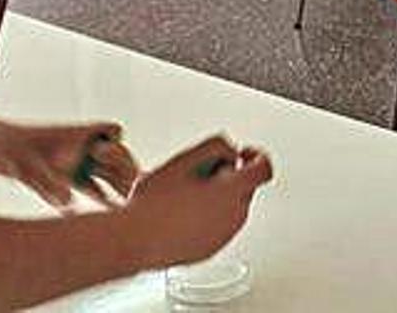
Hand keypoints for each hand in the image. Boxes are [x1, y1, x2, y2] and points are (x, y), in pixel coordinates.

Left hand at [0, 111, 138, 210]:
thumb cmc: (7, 148)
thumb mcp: (27, 167)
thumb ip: (49, 185)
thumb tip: (68, 203)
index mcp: (76, 135)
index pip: (113, 133)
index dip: (121, 148)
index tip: (120, 165)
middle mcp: (75, 145)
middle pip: (110, 157)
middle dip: (123, 172)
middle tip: (132, 193)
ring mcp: (66, 158)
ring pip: (98, 172)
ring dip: (110, 186)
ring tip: (123, 203)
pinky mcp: (55, 171)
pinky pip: (81, 183)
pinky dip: (92, 193)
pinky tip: (98, 208)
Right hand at [125, 135, 272, 268]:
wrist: (133, 241)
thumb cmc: (154, 204)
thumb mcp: (184, 159)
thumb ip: (214, 146)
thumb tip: (229, 149)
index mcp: (232, 192)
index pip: (264, 169)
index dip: (256, 156)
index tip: (244, 153)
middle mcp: (234, 216)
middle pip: (245, 187)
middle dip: (229, 177)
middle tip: (198, 175)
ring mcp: (223, 236)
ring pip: (232, 207)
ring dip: (218, 197)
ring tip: (183, 196)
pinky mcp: (210, 250)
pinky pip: (219, 226)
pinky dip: (208, 217)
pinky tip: (180, 214)